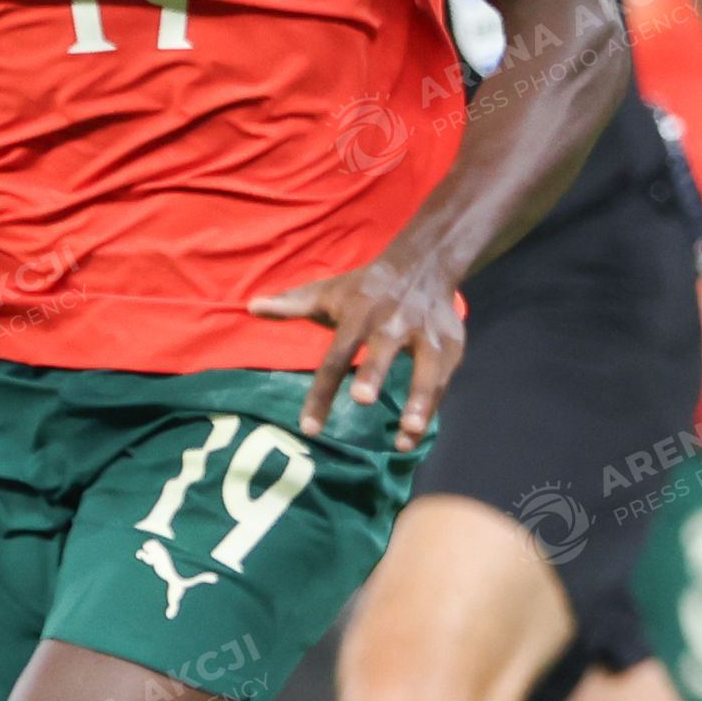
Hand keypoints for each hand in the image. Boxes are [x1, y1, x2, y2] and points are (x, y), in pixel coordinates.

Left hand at [249, 258, 463, 446]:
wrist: (423, 264)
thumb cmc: (364, 289)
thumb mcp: (327, 292)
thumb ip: (291, 304)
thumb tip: (251, 306)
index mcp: (359, 314)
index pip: (335, 356)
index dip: (321, 392)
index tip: (309, 428)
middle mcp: (393, 323)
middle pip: (382, 350)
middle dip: (373, 372)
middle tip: (362, 399)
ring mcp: (426, 334)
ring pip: (426, 367)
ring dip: (420, 398)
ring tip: (408, 432)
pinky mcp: (451, 345)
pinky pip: (443, 380)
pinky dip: (433, 407)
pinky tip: (415, 436)